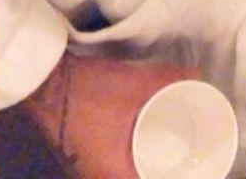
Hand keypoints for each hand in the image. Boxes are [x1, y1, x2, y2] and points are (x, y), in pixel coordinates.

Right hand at [23, 49, 199, 178]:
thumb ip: (171, 78)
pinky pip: (113, 169)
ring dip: (144, 170)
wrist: (46, 81)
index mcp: (113, 175)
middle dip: (160, 175)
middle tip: (186, 163)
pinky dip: (130, 162)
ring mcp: (87, 170)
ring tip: (171, 157)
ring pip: (124, 177)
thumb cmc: (92, 90)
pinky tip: (141, 147)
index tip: (192, 172)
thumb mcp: (136, 83)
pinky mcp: (83, 157)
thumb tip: (199, 77)